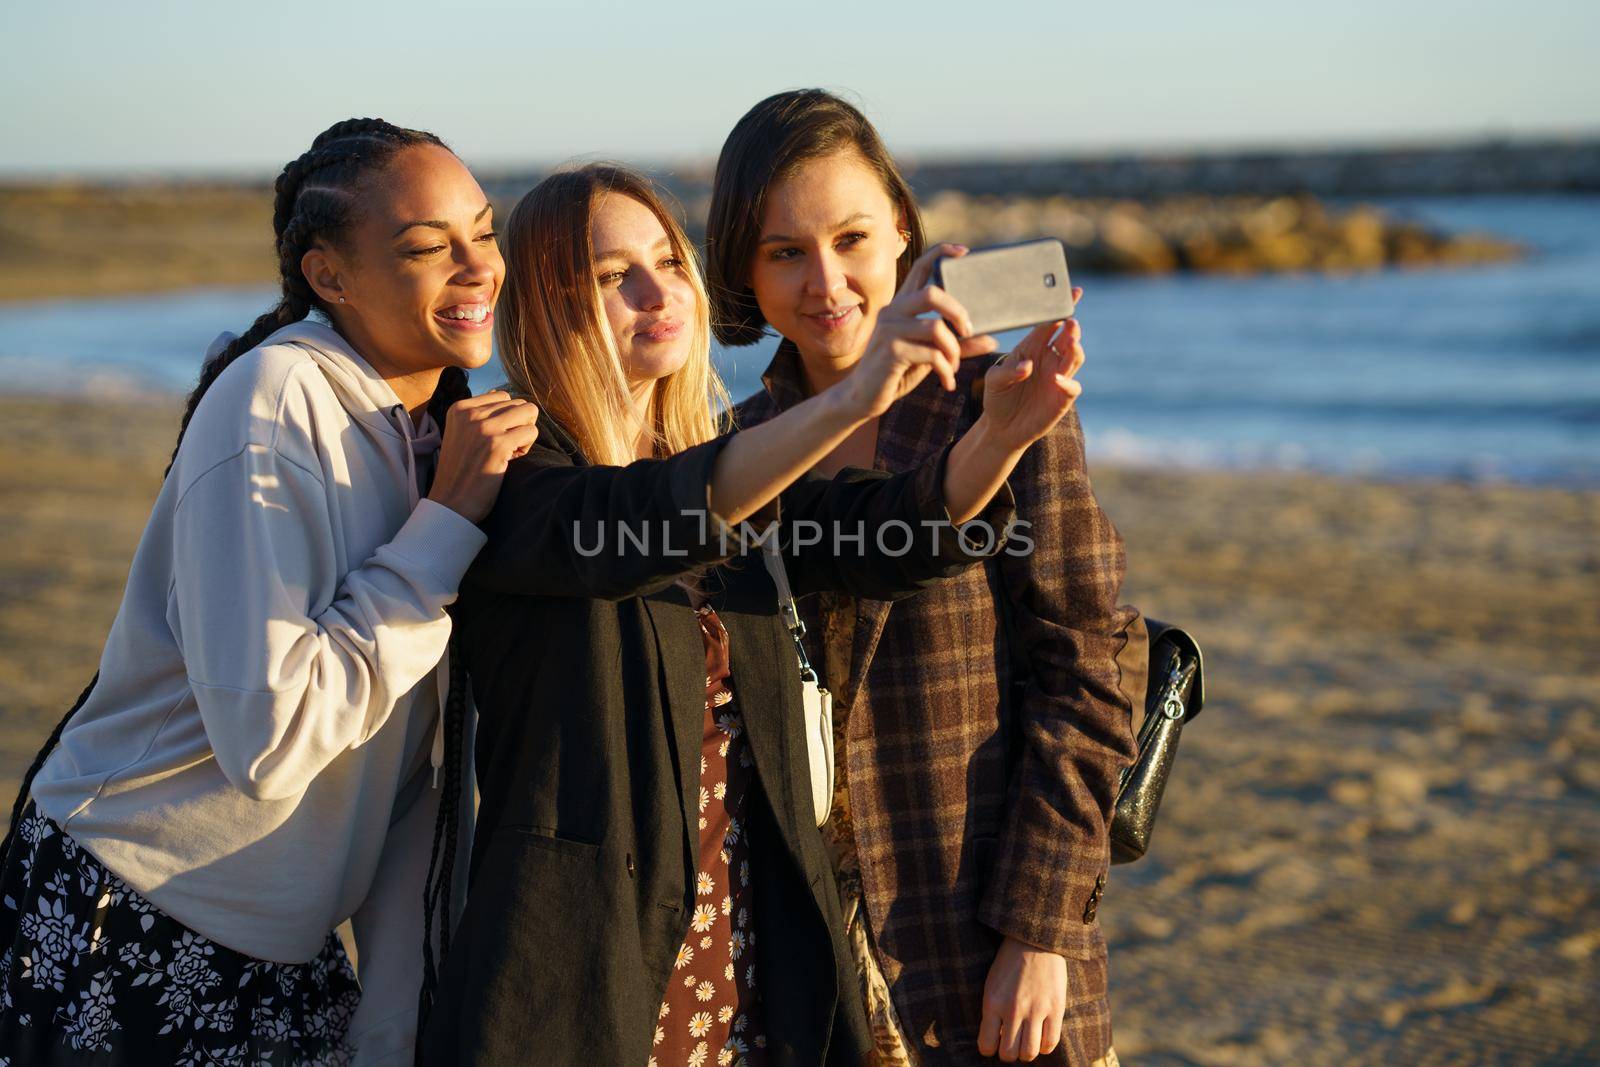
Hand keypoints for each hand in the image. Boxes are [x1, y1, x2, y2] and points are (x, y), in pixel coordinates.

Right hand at [427, 391, 540, 523]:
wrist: (451, 503)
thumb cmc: (461, 471)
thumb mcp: (461, 433)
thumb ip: (478, 413)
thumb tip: (500, 393)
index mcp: (459, 408)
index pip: (502, 396)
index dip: (506, 418)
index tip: (493, 438)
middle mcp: (470, 413)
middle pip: (518, 403)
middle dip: (518, 424)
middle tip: (505, 447)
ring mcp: (484, 428)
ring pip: (528, 412)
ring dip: (525, 433)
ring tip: (509, 451)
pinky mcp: (498, 444)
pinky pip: (531, 432)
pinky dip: (526, 446)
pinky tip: (511, 460)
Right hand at [835, 243, 999, 420]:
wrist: (863, 398)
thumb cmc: (895, 373)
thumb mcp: (928, 356)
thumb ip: (957, 345)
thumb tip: (992, 340)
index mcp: (901, 306)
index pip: (920, 267)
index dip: (941, 253)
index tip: (964, 251)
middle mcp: (892, 311)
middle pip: (932, 293)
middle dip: (958, 312)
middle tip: (968, 332)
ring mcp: (889, 330)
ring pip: (935, 328)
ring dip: (954, 351)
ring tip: (954, 367)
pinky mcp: (890, 351)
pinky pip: (931, 354)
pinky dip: (946, 370)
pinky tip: (947, 382)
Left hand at [976, 288, 1086, 452]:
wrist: (1001, 427)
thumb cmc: (997, 397)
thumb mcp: (993, 381)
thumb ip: (1007, 372)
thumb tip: (1027, 367)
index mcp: (1032, 348)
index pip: (1050, 323)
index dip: (1061, 308)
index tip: (1073, 292)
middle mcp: (1049, 359)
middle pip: (1067, 338)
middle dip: (1071, 328)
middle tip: (1070, 322)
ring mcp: (1058, 377)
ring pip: (1075, 357)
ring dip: (1075, 348)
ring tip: (1070, 341)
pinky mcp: (1062, 398)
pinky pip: (1072, 386)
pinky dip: (1068, 382)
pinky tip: (1057, 380)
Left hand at [978, 935, 1067, 1060]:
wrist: (1035, 939)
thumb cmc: (1009, 962)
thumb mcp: (992, 984)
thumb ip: (993, 1011)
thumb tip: (997, 1039)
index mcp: (993, 1003)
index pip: (986, 1045)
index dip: (989, 1049)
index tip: (993, 1045)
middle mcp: (1013, 1010)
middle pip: (1009, 1054)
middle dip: (1008, 1054)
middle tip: (1011, 1045)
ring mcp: (1036, 1010)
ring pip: (1030, 1053)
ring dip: (1026, 1053)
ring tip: (1026, 1044)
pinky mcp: (1055, 1008)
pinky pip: (1051, 1042)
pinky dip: (1045, 1047)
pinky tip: (1041, 1038)